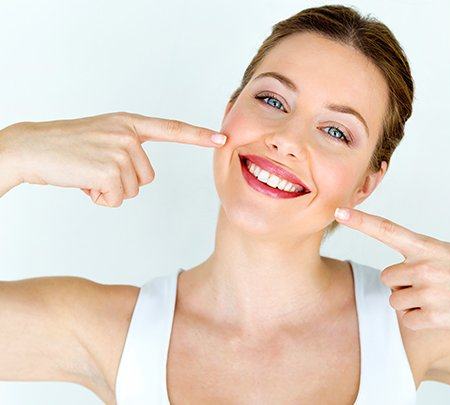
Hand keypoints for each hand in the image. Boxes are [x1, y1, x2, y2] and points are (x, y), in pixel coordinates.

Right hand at [0, 112, 226, 206]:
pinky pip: (118, 199)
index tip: (222, 138)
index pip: (171, 128)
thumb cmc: (66, 147)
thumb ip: (128, 148)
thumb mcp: (103, 137)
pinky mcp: (109, 169)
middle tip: (95, 169)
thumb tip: (141, 176)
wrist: (32, 148)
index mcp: (129, 123)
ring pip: (134, 190)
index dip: (198, 135)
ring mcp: (120, 150)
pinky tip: (84, 183)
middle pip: (148, 177)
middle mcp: (128, 134)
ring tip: (87, 173)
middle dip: (123, 181)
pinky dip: (100, 198)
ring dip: (110, 190)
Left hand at [334, 207, 449, 332]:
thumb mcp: (449, 252)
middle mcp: (425, 267)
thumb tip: (395, 270)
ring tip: (439, 298)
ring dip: (411, 302)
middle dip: (402, 283)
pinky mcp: (435, 316)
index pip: (387, 230)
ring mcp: (429, 292)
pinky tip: (441, 313)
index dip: (361, 221)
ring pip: (395, 300)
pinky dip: (419, 319)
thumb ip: (420, 256)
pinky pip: (407, 319)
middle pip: (387, 277)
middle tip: (429, 284)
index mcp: (428, 246)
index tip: (339, 211)